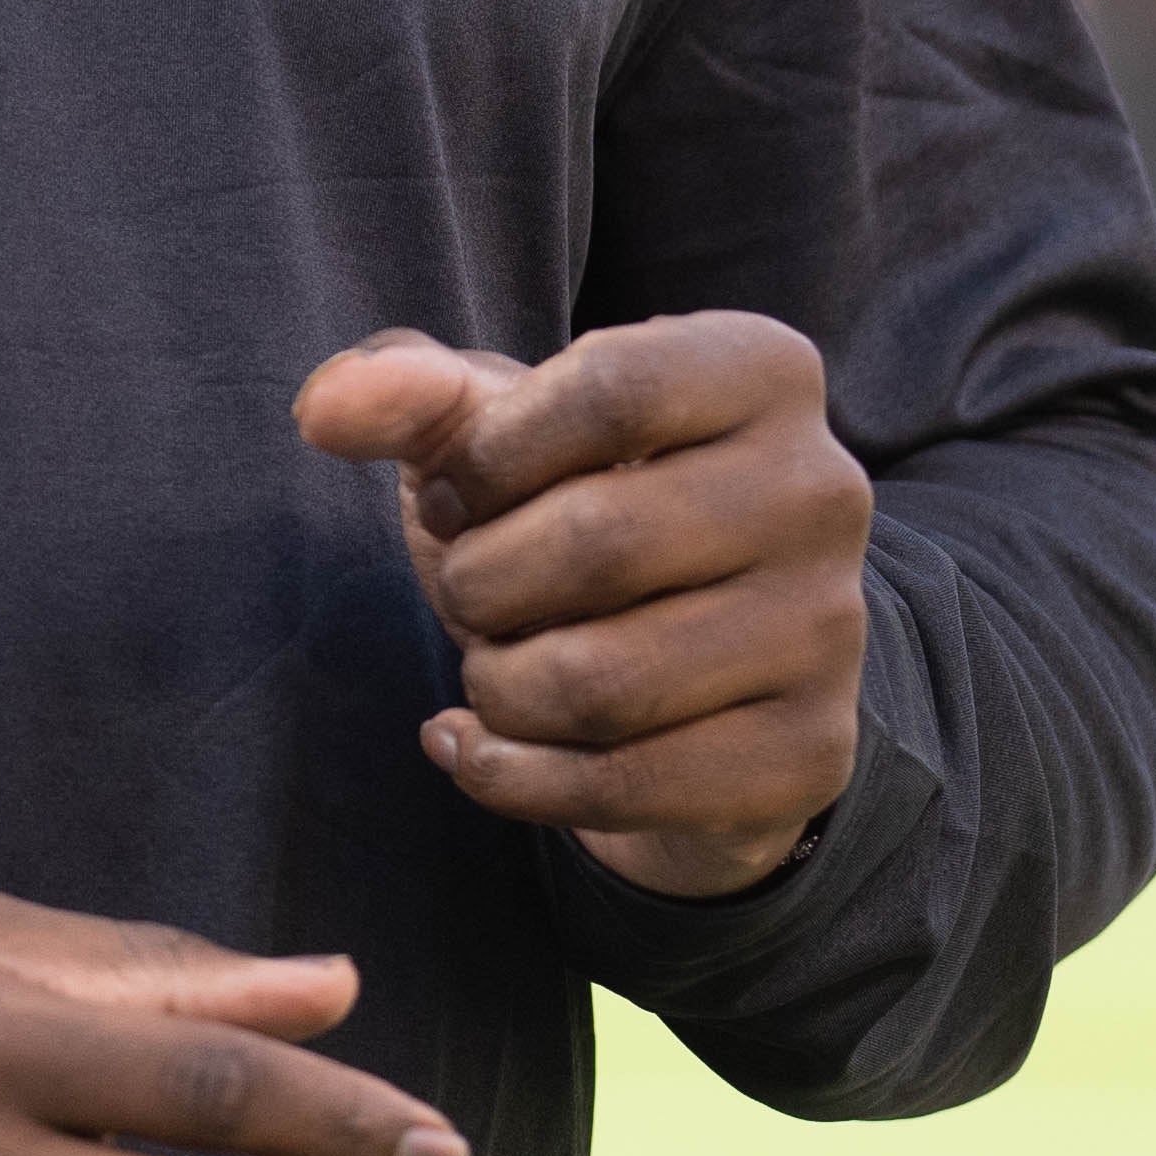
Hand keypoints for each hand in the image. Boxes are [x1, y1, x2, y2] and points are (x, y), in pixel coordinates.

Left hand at [299, 311, 870, 899]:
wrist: (690, 681)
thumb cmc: (577, 517)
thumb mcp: (497, 440)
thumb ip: (411, 398)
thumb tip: (326, 404)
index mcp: (765, 369)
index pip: (612, 388)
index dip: (491, 456)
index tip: (455, 494)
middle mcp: (823, 491)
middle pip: (601, 542)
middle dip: (482, 583)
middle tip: (470, 595)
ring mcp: (829, 633)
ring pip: (603, 682)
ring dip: (497, 687)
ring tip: (493, 671)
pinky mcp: (805, 757)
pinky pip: (621, 786)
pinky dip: (508, 776)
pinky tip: (480, 748)